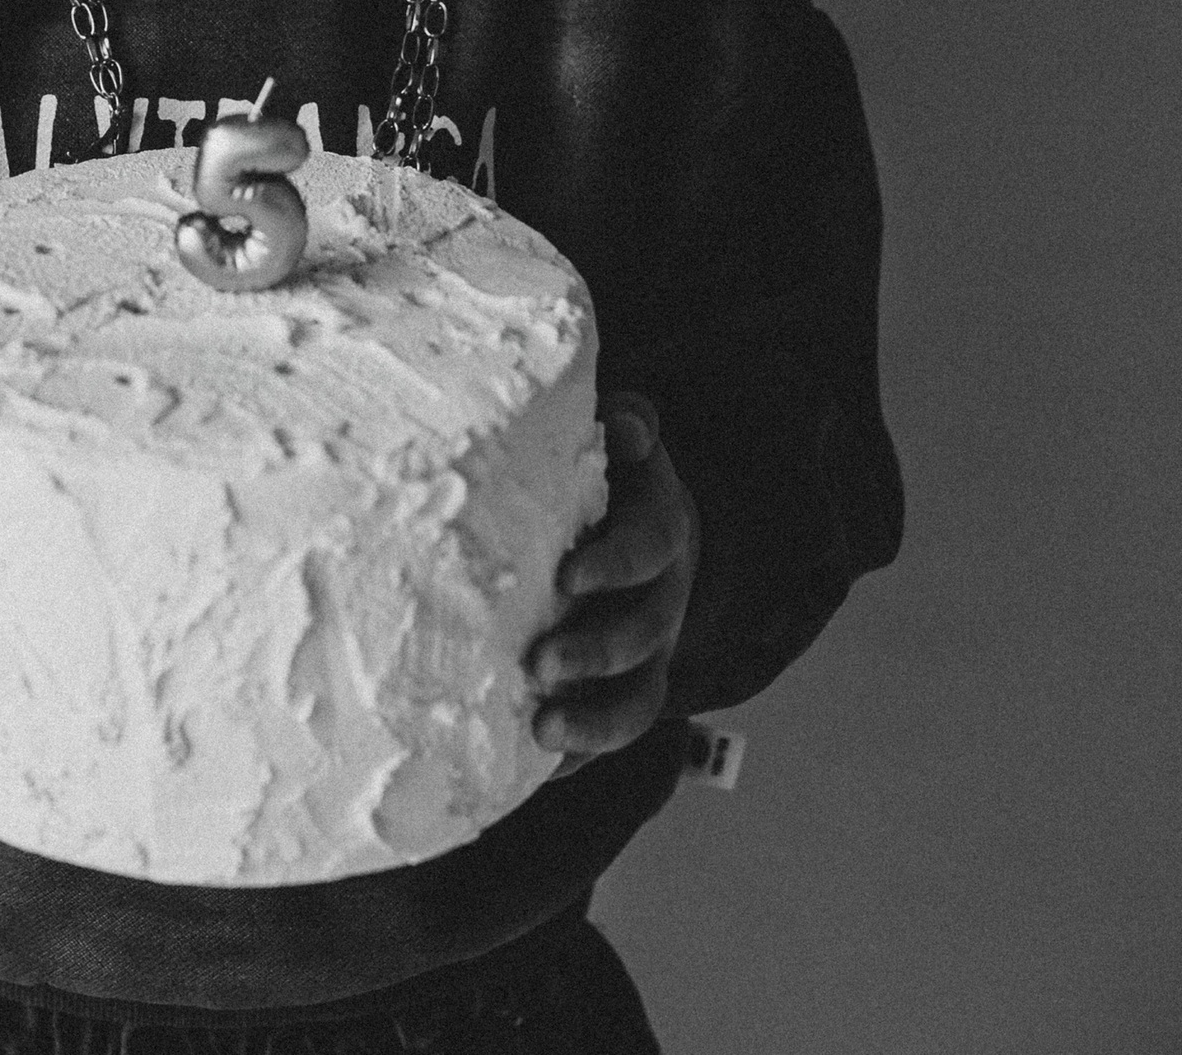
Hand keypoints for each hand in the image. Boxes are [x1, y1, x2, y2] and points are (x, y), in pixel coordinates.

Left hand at [527, 392, 699, 774]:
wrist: (637, 521)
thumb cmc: (607, 472)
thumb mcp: (619, 437)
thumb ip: (624, 423)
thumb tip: (629, 426)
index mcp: (660, 529)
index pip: (649, 549)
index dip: (614, 565)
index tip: (565, 576)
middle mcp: (664, 598)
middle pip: (645, 634)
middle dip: (596, 654)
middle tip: (540, 664)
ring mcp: (649, 653)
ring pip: (641, 700)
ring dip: (595, 723)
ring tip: (541, 734)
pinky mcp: (623, 690)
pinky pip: (609, 734)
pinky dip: (577, 759)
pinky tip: (532, 774)